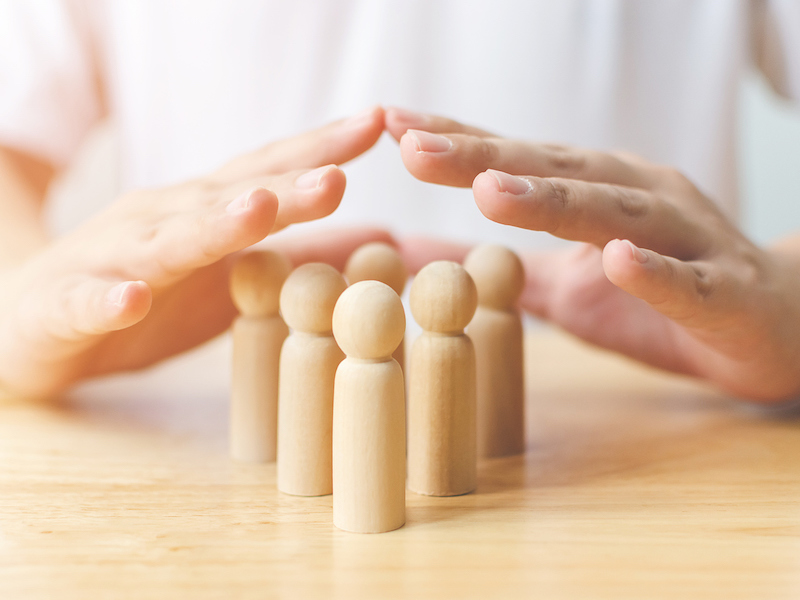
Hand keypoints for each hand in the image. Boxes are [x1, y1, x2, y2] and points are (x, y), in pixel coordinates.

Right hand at [0, 107, 389, 397]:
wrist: (36, 323)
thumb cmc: (147, 293)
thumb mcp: (234, 278)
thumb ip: (301, 257)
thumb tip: (383, 241)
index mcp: (202, 212)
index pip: (264, 172)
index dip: (317, 149)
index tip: (375, 124)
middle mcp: (160, 221)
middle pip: (226, 201)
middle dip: (283, 189)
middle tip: (337, 178)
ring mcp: (112, 258)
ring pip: (164, 241)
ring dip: (211, 226)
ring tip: (256, 212)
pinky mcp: (68, 304)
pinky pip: (89, 302)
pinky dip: (111, 298)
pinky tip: (133, 297)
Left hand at [386, 108, 799, 402]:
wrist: (769, 325)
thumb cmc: (658, 297)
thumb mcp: (560, 287)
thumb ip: (493, 271)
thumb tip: (408, 260)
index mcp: (596, 190)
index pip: (516, 160)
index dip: (455, 142)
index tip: (390, 123)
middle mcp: (635, 195)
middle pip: (551, 172)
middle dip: (481, 158)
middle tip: (413, 147)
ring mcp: (682, 237)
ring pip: (612, 213)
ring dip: (551, 201)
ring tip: (490, 189)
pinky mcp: (720, 289)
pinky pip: (683, 280)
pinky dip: (649, 271)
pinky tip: (616, 259)